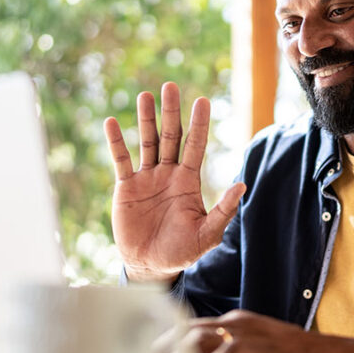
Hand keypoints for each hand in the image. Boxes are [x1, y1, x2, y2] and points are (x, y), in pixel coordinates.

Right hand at [104, 82, 245, 283]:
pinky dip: (116, 142)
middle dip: (171, 112)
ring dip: (145, 119)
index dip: (199, 123)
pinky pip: (121, 160)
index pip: (196, 145)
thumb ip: (224, 211)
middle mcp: (168, 174)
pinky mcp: (126, 187)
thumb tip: (242, 185)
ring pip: (147, 142)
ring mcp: (146, 178)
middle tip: (170, 86)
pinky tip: (111, 123)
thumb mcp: (207, 234)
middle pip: (171, 136)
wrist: (150, 266)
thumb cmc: (181, 252)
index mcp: (189, 181)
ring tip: (144, 96)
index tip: (202, 101)